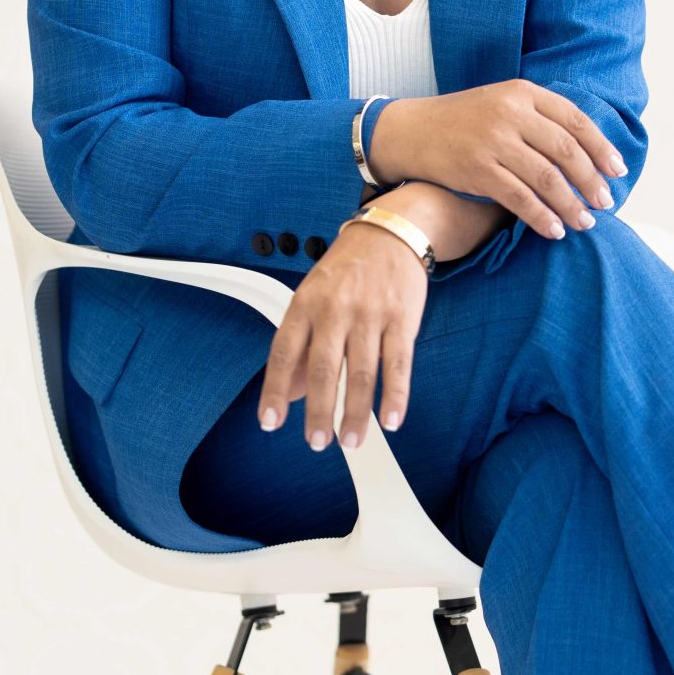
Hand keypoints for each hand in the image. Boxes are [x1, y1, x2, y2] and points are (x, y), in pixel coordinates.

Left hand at [257, 213, 427, 450]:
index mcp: (306, 303)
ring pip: (361, 371)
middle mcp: (336, 309)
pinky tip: (391, 420)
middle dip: (320, 410)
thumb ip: (303, 346)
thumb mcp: (313, 298)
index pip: (285, 352)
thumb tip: (293, 394)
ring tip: (351, 441)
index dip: (276, 390)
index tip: (271, 422)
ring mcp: (370, 314)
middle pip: (324, 368)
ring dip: (356, 412)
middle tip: (317, 442)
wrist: (390, 232)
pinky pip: (398, 363)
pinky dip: (395, 396)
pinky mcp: (402, 318)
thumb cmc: (347, 270)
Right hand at [369, 83, 626, 240]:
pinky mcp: (477, 170)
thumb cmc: (462, 121)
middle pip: (566, 151)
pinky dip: (542, 217)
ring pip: (546, 178)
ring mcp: (493, 141)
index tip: (618, 170)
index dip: (601, 147)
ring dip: (571, 204)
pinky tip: (554, 230)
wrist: (409, 131)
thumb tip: (585, 150)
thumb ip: (538, 117)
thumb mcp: (501, 102)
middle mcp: (511, 113)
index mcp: (522, 93)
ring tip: (585, 222)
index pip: (575, 120)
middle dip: (591, 180)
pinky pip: (520, 198)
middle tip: (606, 202)